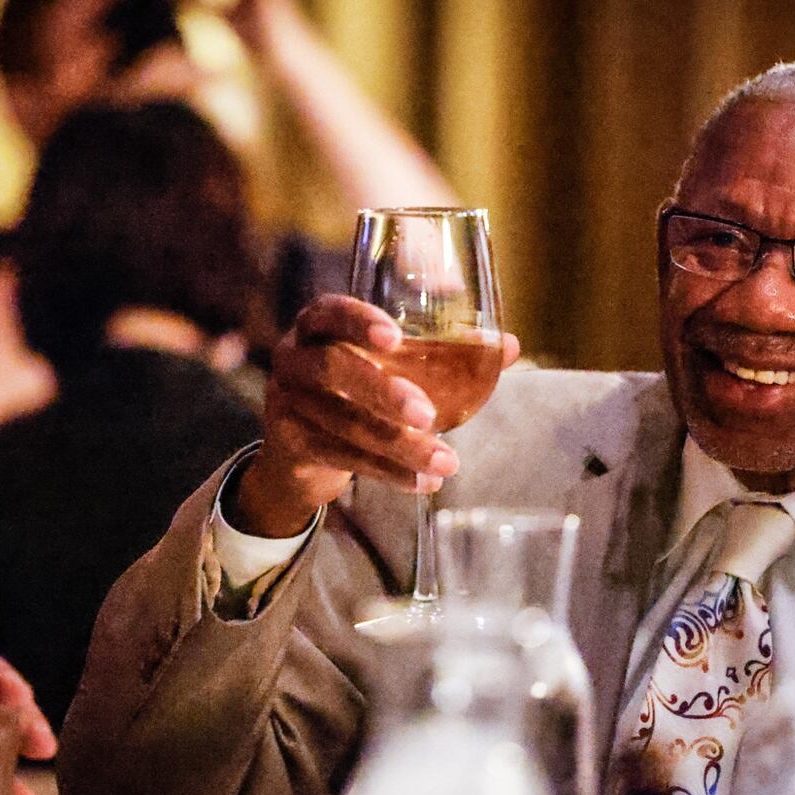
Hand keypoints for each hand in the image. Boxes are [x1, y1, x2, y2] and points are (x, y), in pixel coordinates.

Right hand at [234, 294, 520, 537]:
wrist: (299, 450)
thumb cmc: (356, 392)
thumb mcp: (391, 367)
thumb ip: (444, 354)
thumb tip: (508, 346)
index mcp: (319, 326)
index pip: (331, 311)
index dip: (359, 321)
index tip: (396, 339)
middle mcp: (294, 358)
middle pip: (333, 369)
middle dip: (384, 392)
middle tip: (428, 413)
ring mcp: (286, 402)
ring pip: (344, 424)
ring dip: (400, 446)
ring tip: (448, 461)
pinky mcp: (290, 444)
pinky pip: (342, 458)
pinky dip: (389, 473)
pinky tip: (424, 483)